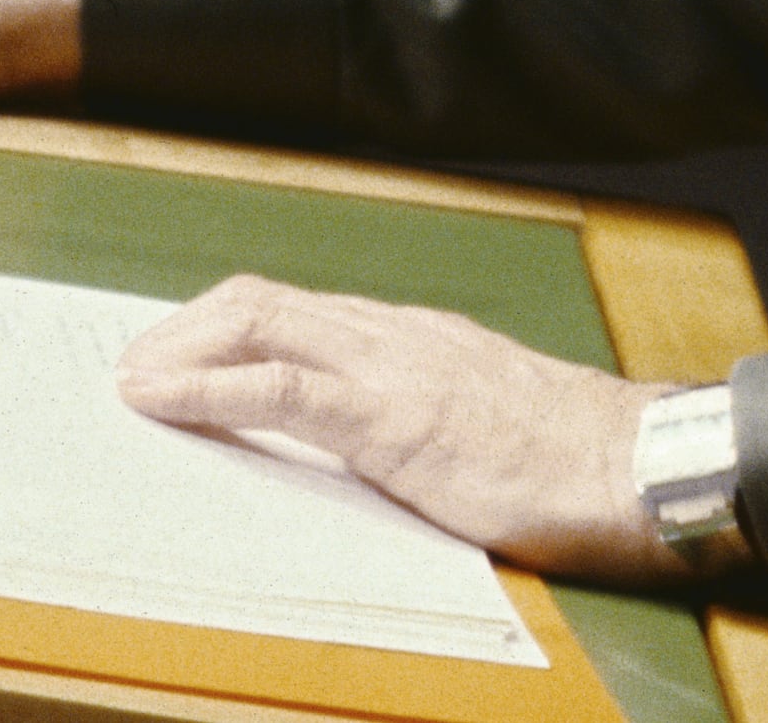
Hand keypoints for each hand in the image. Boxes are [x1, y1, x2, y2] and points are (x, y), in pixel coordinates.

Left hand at [114, 274, 690, 585]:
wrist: (638, 466)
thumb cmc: (573, 460)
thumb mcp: (480, 426)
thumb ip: (420, 420)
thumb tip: (366, 448)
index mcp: (413, 338)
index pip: (295, 309)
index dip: (221, 325)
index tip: (173, 353)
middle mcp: (392, 334)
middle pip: (259, 301)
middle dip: (182, 329)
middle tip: (131, 366)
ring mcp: (390, 368)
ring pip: (257, 325)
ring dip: (177, 351)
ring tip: (129, 384)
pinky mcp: (390, 418)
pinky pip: (278, 388)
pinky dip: (206, 388)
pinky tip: (162, 402)